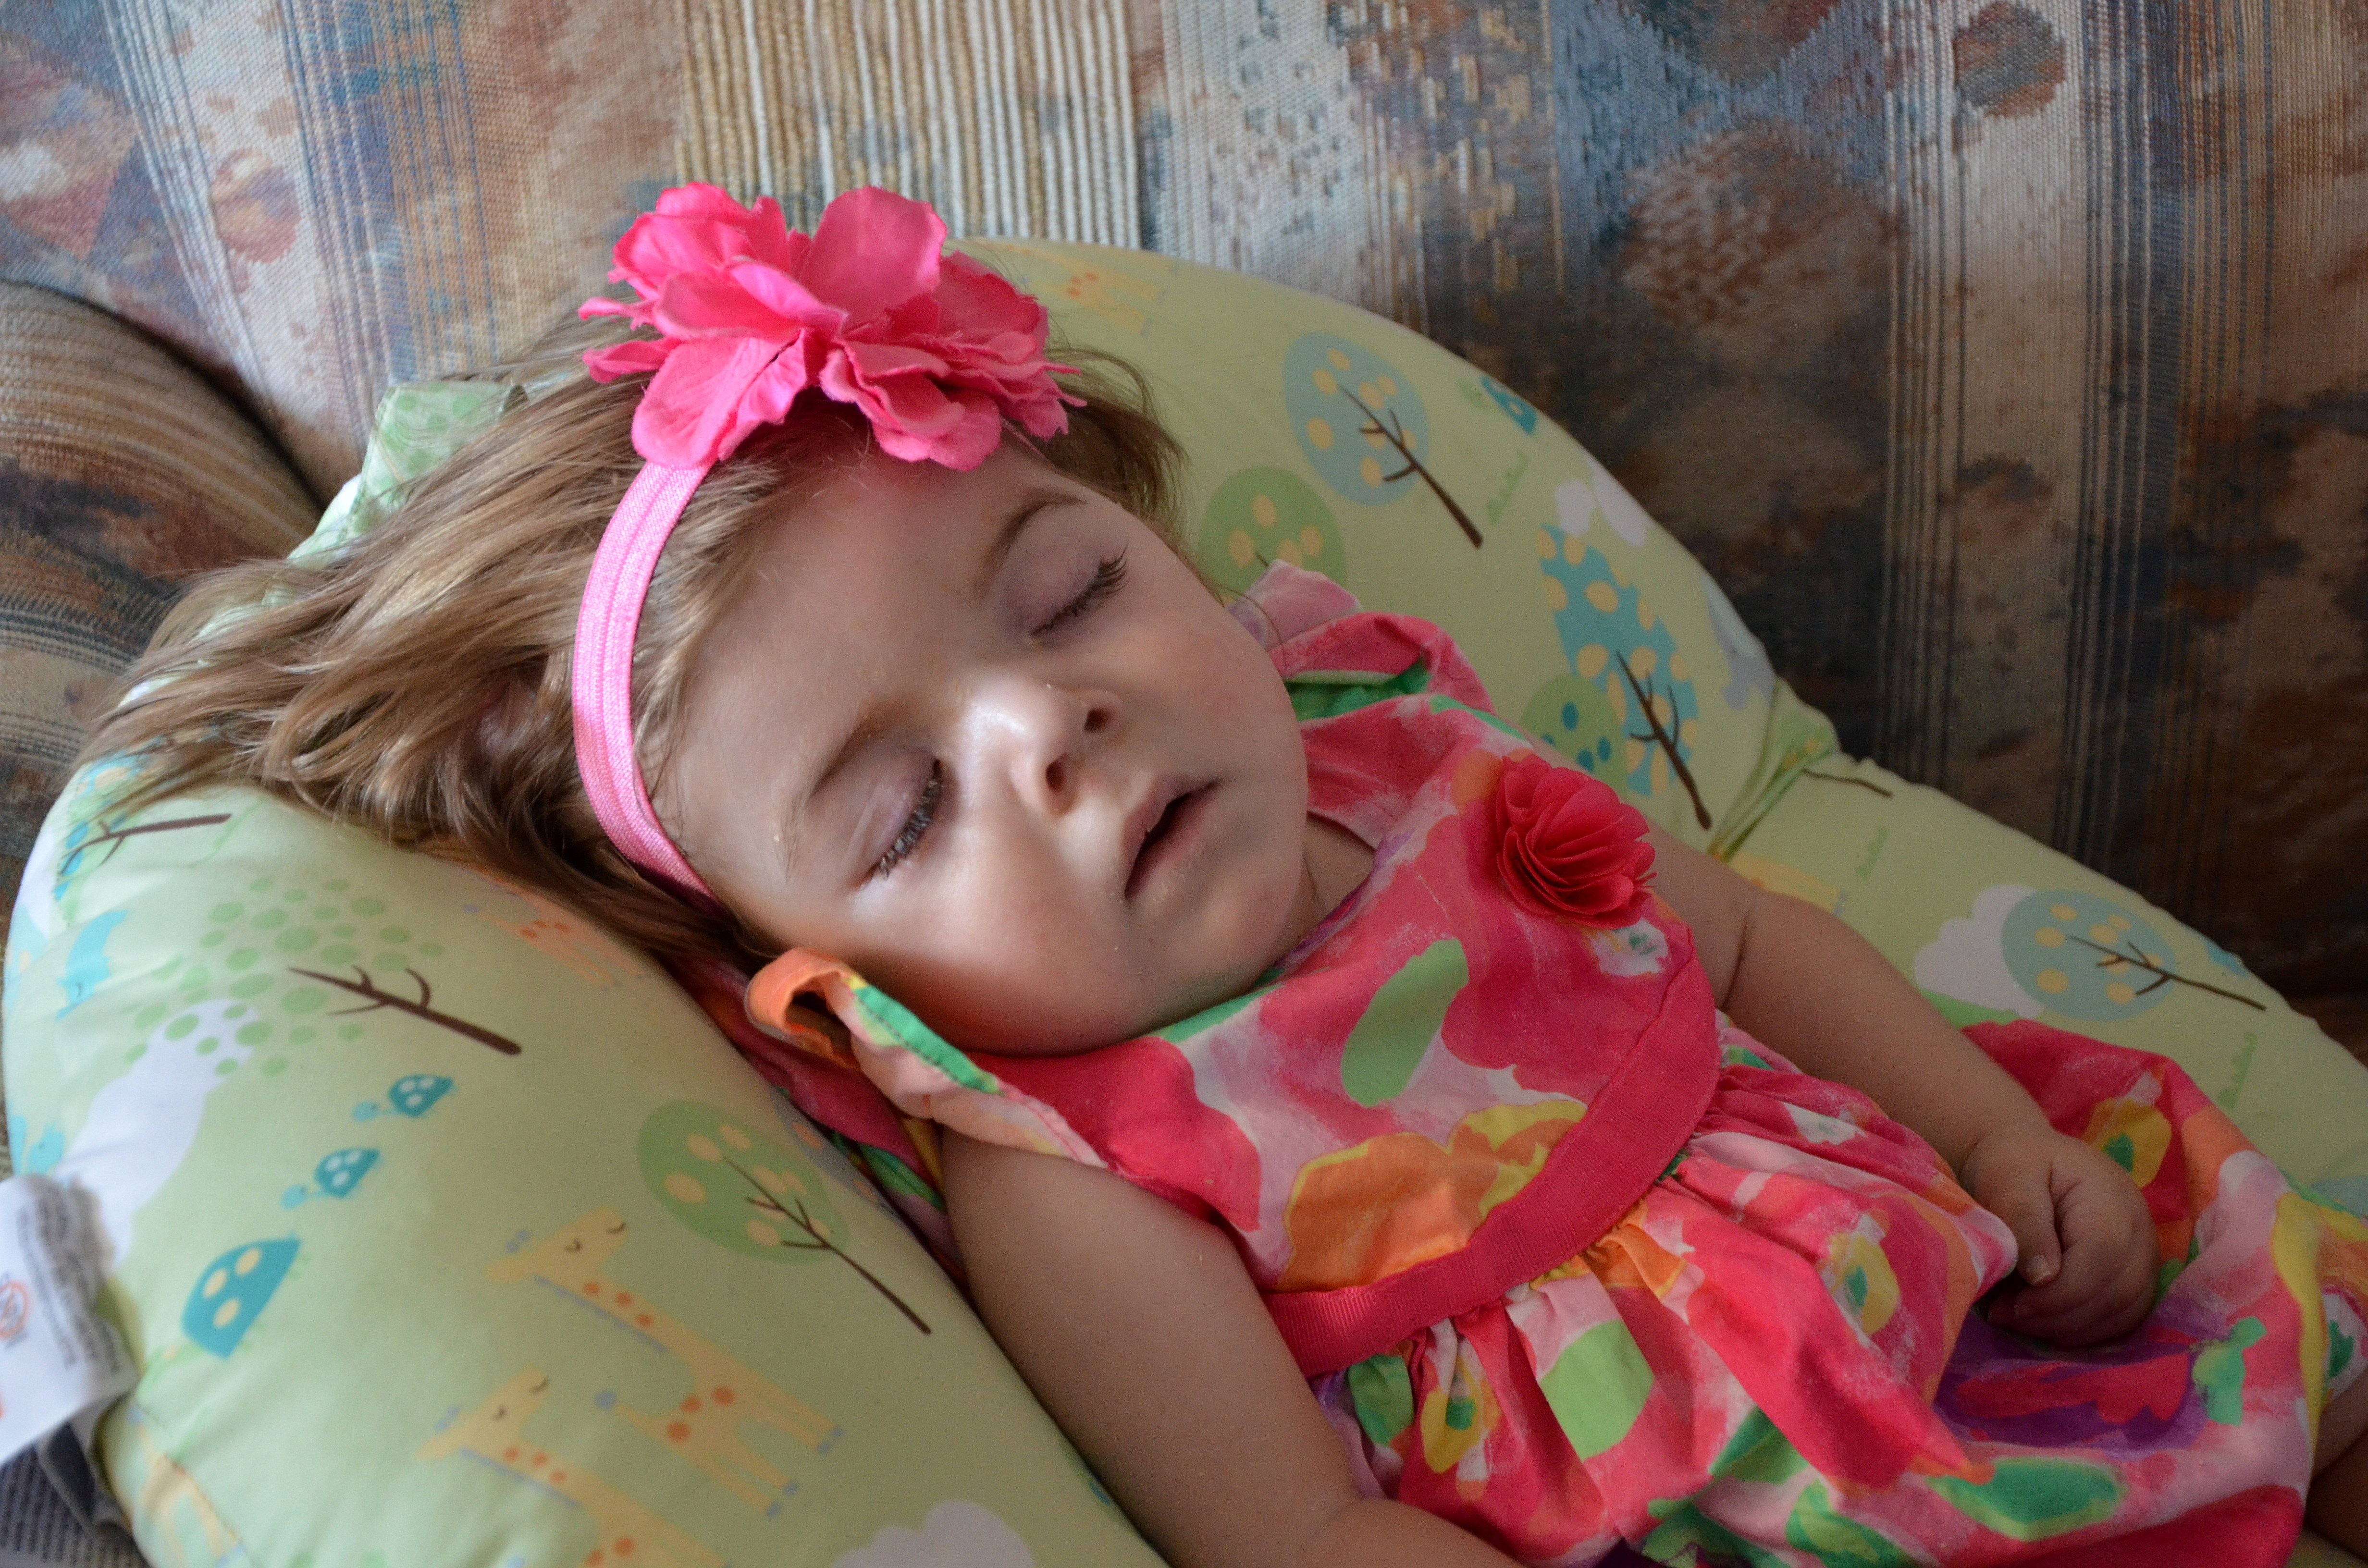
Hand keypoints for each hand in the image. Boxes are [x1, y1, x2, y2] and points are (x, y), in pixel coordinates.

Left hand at [1960, 1122, 2158, 1346]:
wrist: (2028, 1158)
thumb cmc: (2015, 1163)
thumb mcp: (2009, 1178)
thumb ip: (2025, 1221)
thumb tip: (2043, 1277)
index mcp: (2111, 1198)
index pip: (2103, 1258)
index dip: (2060, 1294)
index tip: (2012, 1306)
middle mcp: (2140, 1230)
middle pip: (2118, 1292)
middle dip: (2060, 1317)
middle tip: (2007, 1316)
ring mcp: (2144, 1256)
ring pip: (2125, 1313)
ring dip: (2070, 1329)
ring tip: (2019, 1319)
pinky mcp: (2136, 1277)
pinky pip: (2123, 1318)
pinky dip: (2085, 1331)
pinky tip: (2045, 1323)